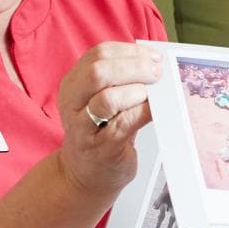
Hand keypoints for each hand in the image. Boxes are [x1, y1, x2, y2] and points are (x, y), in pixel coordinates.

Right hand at [55, 41, 163, 197]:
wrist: (83, 176)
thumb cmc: (99, 134)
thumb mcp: (100, 100)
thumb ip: (120, 80)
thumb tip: (153, 62)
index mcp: (73, 84)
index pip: (98, 54)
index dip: (130, 52)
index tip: (153, 57)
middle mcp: (73, 103)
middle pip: (98, 72)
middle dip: (134, 67)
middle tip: (156, 73)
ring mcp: (84, 128)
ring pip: (107, 98)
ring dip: (137, 92)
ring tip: (151, 95)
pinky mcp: (100, 148)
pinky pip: (123, 125)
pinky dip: (143, 112)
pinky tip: (154, 110)